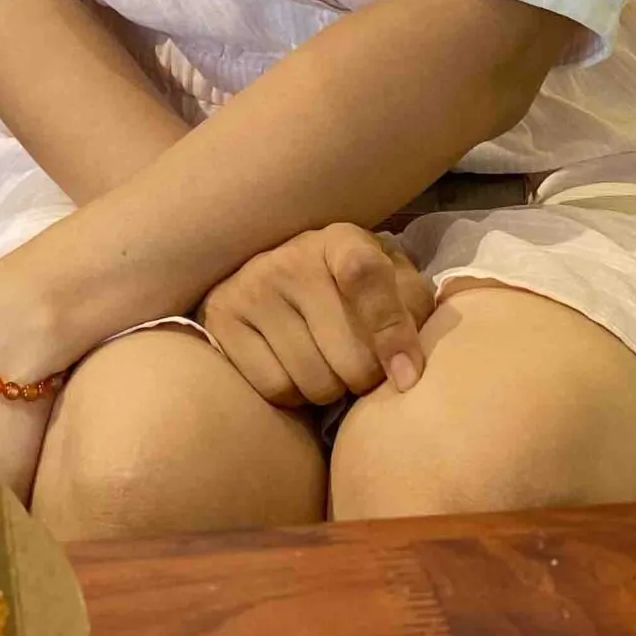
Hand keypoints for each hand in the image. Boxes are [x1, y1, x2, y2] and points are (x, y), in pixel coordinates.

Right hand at [200, 225, 435, 408]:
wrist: (273, 276)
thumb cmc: (349, 288)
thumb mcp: (390, 281)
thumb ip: (413, 310)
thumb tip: (409, 372)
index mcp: (342, 240)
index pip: (366, 276)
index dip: (391, 329)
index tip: (408, 376)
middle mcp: (291, 258)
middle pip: (351, 358)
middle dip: (366, 377)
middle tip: (360, 363)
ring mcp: (251, 287)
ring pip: (315, 382)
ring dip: (331, 390)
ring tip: (326, 364)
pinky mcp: (222, 319)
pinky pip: (277, 389)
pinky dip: (294, 394)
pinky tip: (293, 368)